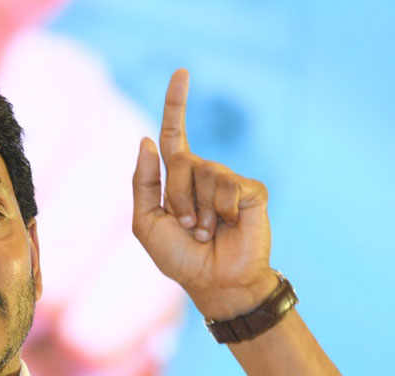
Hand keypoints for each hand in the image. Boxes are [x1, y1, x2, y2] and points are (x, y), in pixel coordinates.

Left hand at [132, 69, 276, 319]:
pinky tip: (227, 226)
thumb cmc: (180, 258)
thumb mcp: (147, 223)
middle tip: (189, 227)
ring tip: (207, 231)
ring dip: (198, 209)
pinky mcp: (251, 192)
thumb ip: (143, 183)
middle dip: (178, 197)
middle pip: (181, 160)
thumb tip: (146, 139)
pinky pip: (226, 185)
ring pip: (204, 172)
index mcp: (178, 180)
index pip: (174, 134)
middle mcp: (203, 175)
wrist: (216, 283)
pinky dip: (220, 211)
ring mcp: (228, 182)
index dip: (176, 103)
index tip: (182, 72)